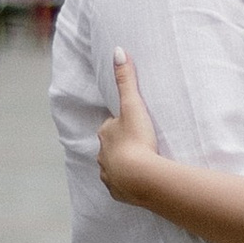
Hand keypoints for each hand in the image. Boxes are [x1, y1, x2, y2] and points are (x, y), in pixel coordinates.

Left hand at [96, 49, 163, 208]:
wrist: (141, 177)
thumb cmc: (137, 139)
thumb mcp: (133, 105)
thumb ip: (126, 79)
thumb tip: (118, 50)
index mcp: (105, 133)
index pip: (111, 125)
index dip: (122, 125)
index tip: (136, 126)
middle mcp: (101, 155)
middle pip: (111, 146)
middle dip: (122, 145)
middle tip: (141, 145)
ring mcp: (108, 175)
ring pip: (113, 166)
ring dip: (124, 164)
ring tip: (142, 164)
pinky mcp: (117, 192)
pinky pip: (120, 185)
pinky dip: (127, 183)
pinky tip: (139, 181)